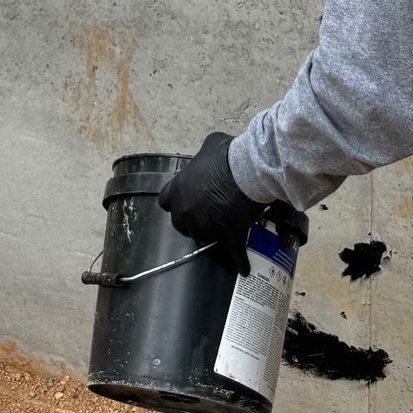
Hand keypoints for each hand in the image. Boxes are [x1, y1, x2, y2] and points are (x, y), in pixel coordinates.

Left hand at [159, 132, 260, 274]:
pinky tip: (243, 267)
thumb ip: (202, 159)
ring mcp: (205, 228)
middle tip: (206, 214)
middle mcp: (186, 212)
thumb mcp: (209, 146)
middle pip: (181, 223)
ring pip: (203, 239)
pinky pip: (231, 256)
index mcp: (178, 189)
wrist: (246, 171)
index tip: (185, 200)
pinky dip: (238, 261)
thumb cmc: (226, 155)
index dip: (176, 202)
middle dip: (191, 221)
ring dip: (212, 237)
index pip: (165, 202)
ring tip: (224, 233)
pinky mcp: (226, 238)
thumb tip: (208, 160)